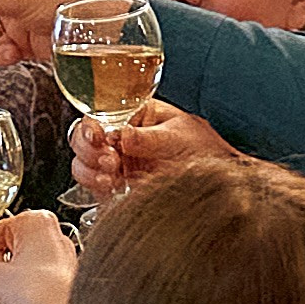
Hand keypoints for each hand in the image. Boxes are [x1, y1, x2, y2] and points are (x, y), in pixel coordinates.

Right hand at [70, 99, 234, 195]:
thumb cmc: (206, 151)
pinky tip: (112, 188)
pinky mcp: (119, 186)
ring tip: (112, 177)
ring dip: (90, 171)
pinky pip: (95, 187)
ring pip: (83, 164)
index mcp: (133, 115)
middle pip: (83, 140)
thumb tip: (118, 134)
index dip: (90, 126)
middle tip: (111, 160)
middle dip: (89, 151)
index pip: (97, 115)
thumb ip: (146, 137)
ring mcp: (118, 162)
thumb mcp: (178, 137)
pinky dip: (97, 188)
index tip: (99, 138)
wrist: (221, 182)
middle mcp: (120, 137)